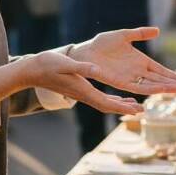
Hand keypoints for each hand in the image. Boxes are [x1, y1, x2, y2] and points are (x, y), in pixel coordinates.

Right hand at [17, 51, 142, 114]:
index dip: (122, 107)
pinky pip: (100, 98)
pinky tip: (120, 97)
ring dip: (121, 105)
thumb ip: (82, 67)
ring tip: (136, 106)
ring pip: (105, 103)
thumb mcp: (66, 63)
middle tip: (142, 111)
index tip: (136, 110)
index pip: (106, 102)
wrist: (33, 71)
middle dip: (125, 109)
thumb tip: (97, 70)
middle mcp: (84, 95)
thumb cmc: (48, 65)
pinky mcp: (80, 90)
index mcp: (83, 90)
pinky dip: (112, 99)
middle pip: (108, 106)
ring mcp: (81, 94)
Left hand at [71, 27, 175, 95]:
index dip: (173, 76)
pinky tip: (161, 89)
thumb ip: (140, 33)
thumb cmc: (102, 43)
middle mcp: (137, 71)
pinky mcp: (121, 82)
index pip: (160, 70)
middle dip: (174, 84)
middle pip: (160, 79)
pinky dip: (150, 88)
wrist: (85, 51)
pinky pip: (138, 86)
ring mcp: (130, 78)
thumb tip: (157, 30)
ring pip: (152, 85)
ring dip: (166, 87)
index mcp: (140, 61)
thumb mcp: (124, 35)